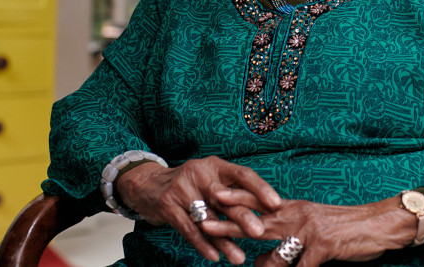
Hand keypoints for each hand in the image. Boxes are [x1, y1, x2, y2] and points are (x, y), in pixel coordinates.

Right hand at [115, 156, 281, 264]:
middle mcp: (200, 173)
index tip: (276, 203)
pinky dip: (202, 244)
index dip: (260, 188)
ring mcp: (182, 189)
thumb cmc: (190, 185)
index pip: (243, 174)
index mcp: (216, 166)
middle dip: (243, 216)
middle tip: (259, 232)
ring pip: (208, 218)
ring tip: (239, 257)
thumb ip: (233, 192)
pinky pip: (188, 228)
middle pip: (225, 197)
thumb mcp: (211, 179)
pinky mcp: (167, 205)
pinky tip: (214, 256)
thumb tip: (267, 211)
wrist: (148, 184)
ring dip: (224, 240)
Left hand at [226, 196, 416, 266]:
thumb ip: (286, 243)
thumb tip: (260, 262)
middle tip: (204, 222)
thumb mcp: (313, 229)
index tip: (213, 196)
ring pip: (276, 252)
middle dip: (229, 223)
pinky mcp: (322, 247)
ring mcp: (310, 231)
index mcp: (295, 208)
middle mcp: (299, 216)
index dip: (236, 200)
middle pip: (257, 220)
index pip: (260, 202)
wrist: (379, 224)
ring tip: (251, 266)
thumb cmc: (346, 228)